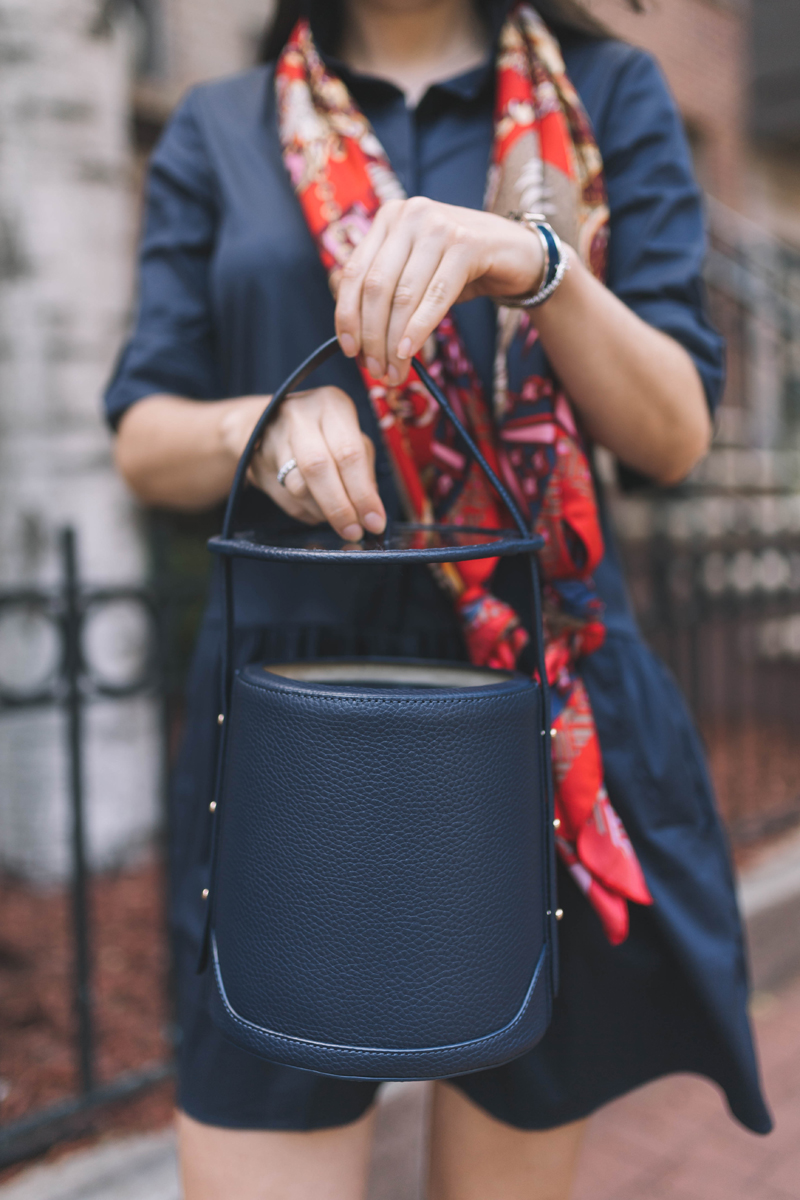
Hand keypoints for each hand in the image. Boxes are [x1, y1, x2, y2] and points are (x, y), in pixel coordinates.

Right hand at [221, 387, 385, 540]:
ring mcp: (273, 436)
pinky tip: (316, 506)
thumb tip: (372, 512)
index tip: (374, 521)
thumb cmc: (323, 433)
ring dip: (323, 511)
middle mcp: (299, 415)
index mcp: (331, 404)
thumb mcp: (351, 439)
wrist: (265, 425)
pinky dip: (307, 510)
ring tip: (337, 517)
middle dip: (340, 507)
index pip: (349, 453)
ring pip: (299, 487)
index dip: (363, 493)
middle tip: (354, 531)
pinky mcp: (257, 460)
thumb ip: (364, 472)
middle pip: (319, 468)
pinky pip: (286, 497)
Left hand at [334, 198, 544, 384]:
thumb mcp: (416, 273)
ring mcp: (438, 225)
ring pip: (402, 295)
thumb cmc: (461, 269)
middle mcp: (409, 214)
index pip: (354, 272)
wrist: (518, 255)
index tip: (349, 350)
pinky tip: (410, 352)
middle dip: (372, 336)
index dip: (346, 316)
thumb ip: (385, 290)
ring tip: (395, 371)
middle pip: (376, 287)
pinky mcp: (467, 243)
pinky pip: (435, 296)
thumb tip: (352, 335)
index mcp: (389, 218)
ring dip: (394, 341)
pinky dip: (419, 329)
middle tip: (376, 370)